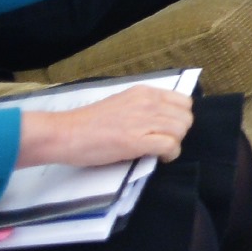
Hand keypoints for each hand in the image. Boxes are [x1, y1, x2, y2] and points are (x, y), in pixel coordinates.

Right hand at [17, 86, 192, 167]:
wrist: (65, 133)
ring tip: (158, 150)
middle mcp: (148, 102)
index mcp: (144, 92)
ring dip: (174, 144)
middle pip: (186, 117)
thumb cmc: (89, 123)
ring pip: (181, 131)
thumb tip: (162, 119)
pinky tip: (157, 157)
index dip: (179, 118)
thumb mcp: (122, 104)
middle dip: (179, 133)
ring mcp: (143, 120)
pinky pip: (171, 146)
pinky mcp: (137, 140)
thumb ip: (143, 107)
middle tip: (162, 142)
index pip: (184, 102)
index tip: (167, 129)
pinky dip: (169, 154)